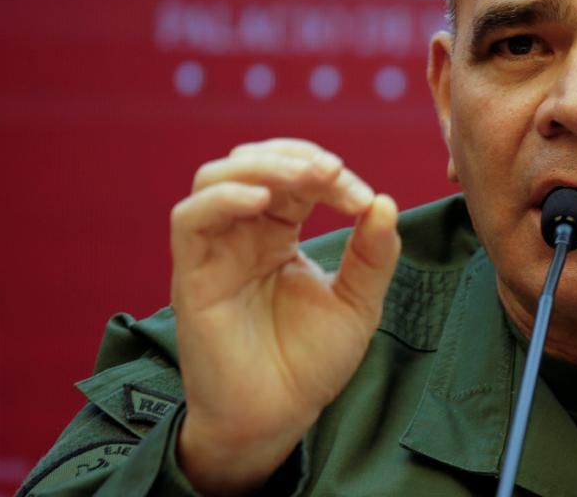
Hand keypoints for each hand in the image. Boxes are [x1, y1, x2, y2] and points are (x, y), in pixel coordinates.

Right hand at [168, 138, 400, 494]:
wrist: (276, 418)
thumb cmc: (310, 363)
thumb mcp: (358, 304)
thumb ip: (373, 255)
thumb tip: (386, 202)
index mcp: (279, 234)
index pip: (297, 180)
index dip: (329, 175)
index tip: (364, 199)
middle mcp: (243, 234)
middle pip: (253, 163)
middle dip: (296, 158)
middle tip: (334, 173)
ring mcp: (215, 252)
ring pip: (216, 178)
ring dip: (262, 166)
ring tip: (305, 178)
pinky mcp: (192, 276)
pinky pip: (190, 219)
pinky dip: (223, 199)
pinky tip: (260, 203)